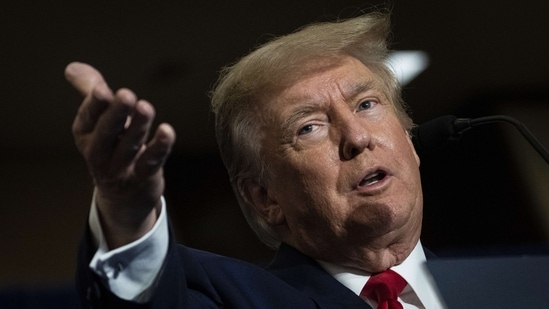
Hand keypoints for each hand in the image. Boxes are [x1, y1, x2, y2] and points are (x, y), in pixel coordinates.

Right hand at [66, 62, 175, 247]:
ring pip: (129, 147)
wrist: (124, 196)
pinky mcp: (142, 178)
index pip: (88, 118)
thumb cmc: (113, 147)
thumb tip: (72, 68)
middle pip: (107, 133)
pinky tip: (167, 131)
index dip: (95, 105)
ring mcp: (120, 168)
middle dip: (116, 114)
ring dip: (138, 127)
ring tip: (146, 107)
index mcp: (86, 134)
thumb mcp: (99, 121)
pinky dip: (159, 147)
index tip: (102, 89)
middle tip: (127, 95)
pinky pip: (151, 163)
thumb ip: (91, 92)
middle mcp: (99, 153)